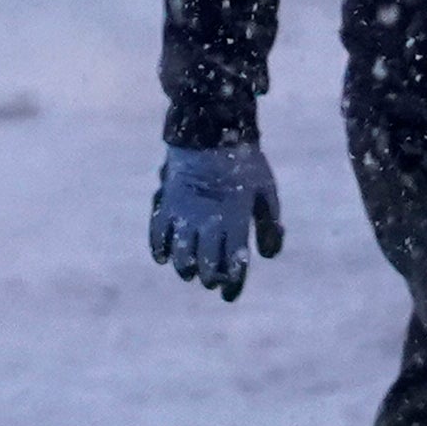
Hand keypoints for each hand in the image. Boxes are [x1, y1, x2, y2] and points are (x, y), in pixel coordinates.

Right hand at [150, 140, 284, 298]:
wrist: (210, 131)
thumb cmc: (244, 163)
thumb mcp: (266, 192)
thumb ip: (268, 226)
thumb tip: (266, 257)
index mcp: (235, 221)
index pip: (233, 265)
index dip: (231, 284)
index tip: (228, 294)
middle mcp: (208, 222)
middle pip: (205, 265)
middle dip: (209, 278)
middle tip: (211, 280)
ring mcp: (185, 214)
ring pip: (181, 255)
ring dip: (185, 269)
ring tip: (190, 271)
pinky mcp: (167, 204)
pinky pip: (158, 235)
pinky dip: (159, 250)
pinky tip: (163, 258)